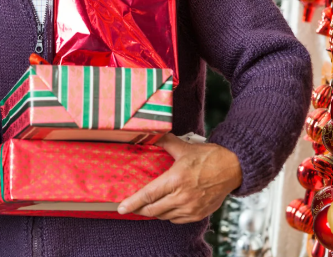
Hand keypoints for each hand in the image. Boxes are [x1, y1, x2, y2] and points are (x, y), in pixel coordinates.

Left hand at [117, 133, 242, 222]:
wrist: (233, 168)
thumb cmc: (209, 157)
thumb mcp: (184, 147)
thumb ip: (165, 141)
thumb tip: (151, 134)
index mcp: (176, 179)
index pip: (148, 194)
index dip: (133, 202)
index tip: (121, 207)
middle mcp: (182, 197)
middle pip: (153, 210)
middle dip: (139, 210)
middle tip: (130, 207)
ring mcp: (191, 208)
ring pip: (164, 216)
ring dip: (154, 212)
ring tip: (147, 205)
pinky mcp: (199, 214)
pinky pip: (177, 220)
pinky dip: (168, 215)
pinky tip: (165, 208)